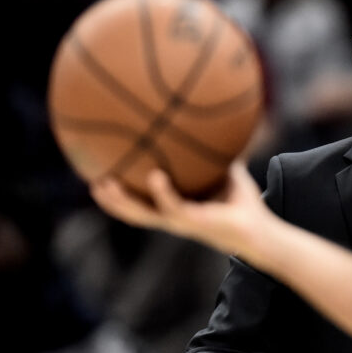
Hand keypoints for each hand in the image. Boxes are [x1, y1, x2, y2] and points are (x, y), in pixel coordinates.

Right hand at [90, 161, 267, 257]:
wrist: (260, 228)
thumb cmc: (244, 204)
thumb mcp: (230, 173)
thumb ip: (221, 153)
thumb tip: (221, 124)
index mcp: (176, 209)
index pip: (142, 203)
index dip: (121, 195)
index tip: (103, 176)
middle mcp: (174, 217)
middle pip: (133, 212)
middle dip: (111, 201)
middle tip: (91, 183)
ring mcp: (181, 222)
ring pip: (143, 215)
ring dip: (123, 203)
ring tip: (104, 185)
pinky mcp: (194, 222)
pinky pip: (172, 207)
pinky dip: (162, 193)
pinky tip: (154, 176)